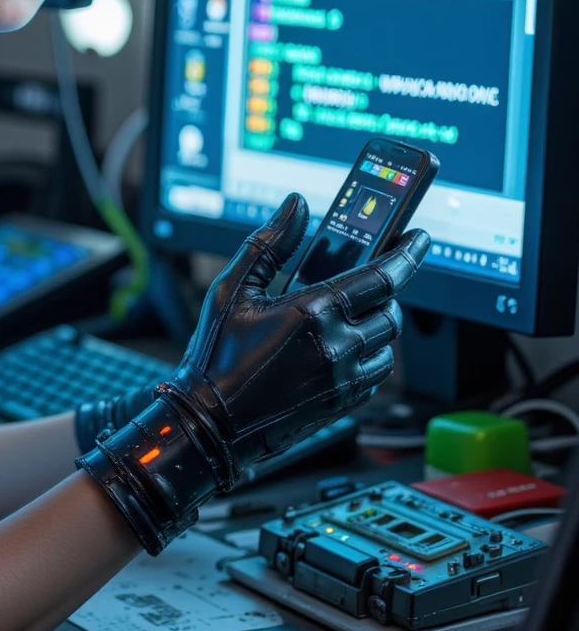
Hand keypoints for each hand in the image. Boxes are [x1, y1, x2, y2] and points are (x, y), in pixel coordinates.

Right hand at [167, 193, 428, 468]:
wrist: (209, 423)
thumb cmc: (216, 357)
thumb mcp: (232, 290)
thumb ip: (269, 243)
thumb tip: (296, 207)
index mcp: (313, 311)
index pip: (383, 276)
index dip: (408, 253)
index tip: (419, 238)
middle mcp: (336, 345)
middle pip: (391, 309)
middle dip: (384, 292)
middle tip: (363, 284)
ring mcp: (342, 378)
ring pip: (389, 344)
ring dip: (378, 326)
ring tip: (350, 318)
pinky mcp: (342, 403)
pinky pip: (376, 374)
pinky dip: (370, 356)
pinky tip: (343, 348)